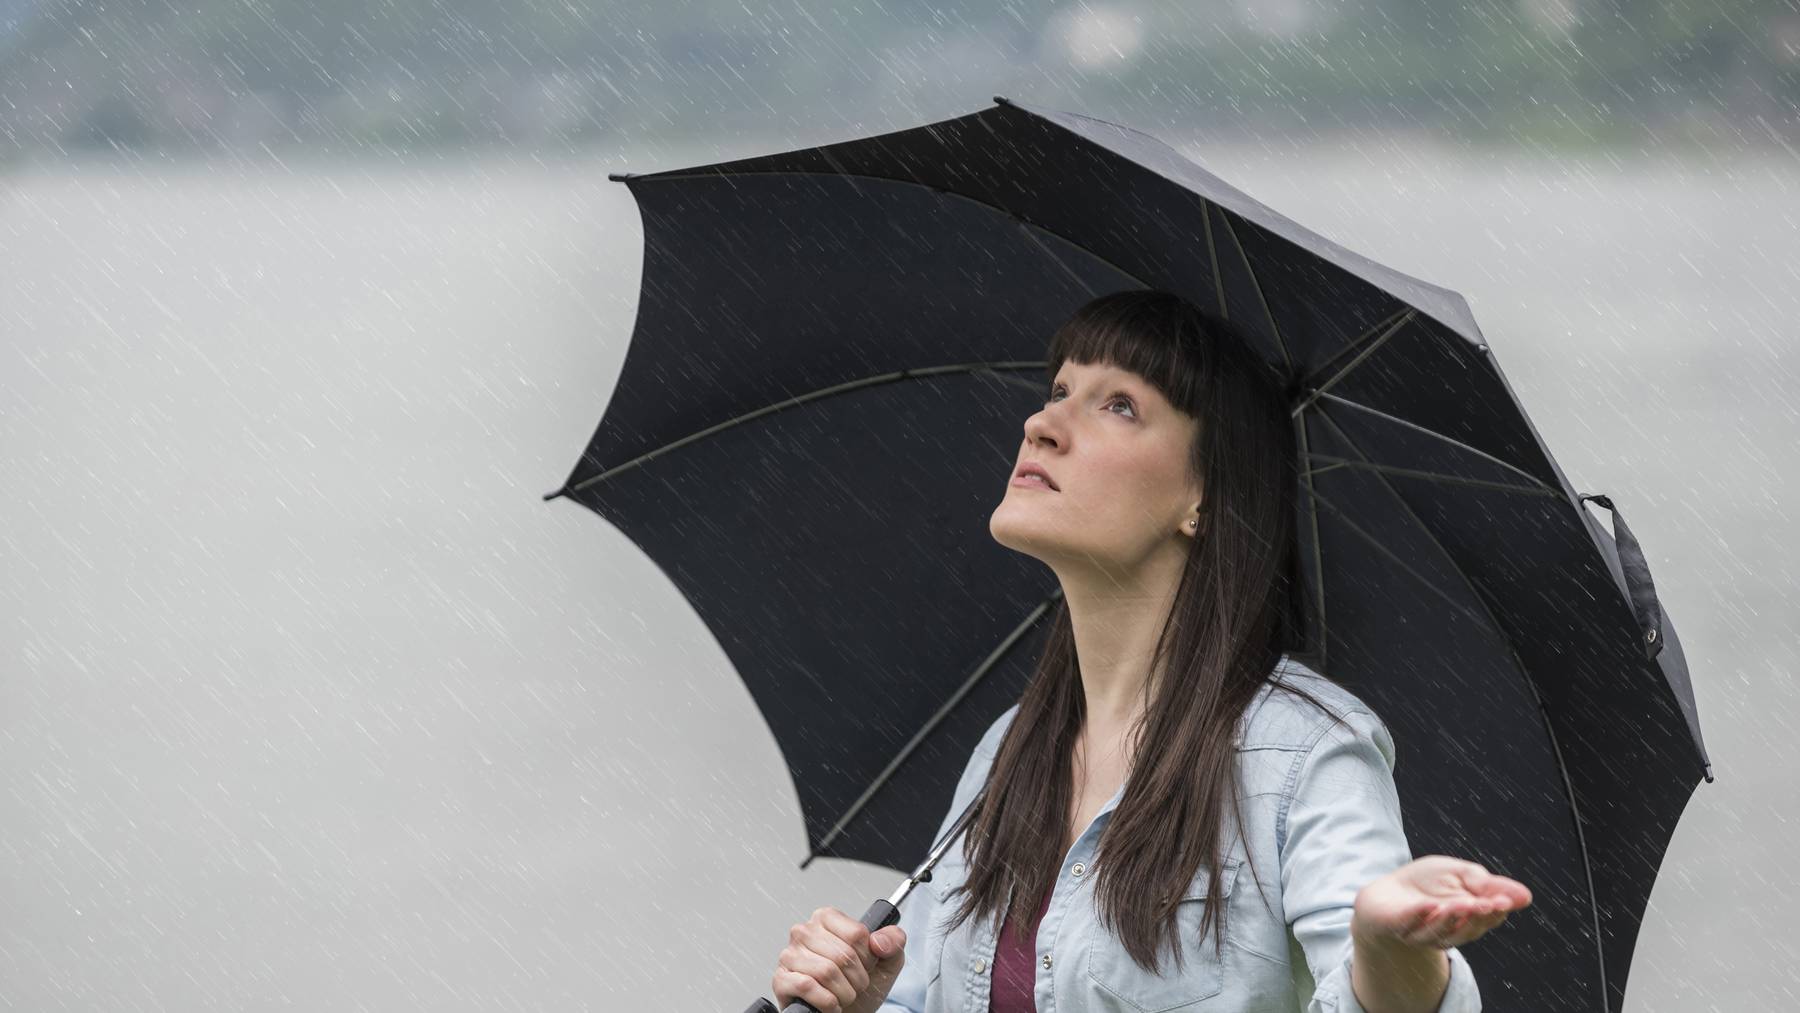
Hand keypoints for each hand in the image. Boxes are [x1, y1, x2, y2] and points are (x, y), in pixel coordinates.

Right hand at [771, 906, 906, 1012]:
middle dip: (857, 979)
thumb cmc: (860, 985)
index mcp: (827, 919)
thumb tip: (879, 941)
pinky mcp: (781, 979)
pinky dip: (826, 1001)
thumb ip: (893, 940)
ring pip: (826, 972)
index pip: (857, 934)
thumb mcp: (886, 960)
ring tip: (842, 995)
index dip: (868, 957)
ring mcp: (790, 955)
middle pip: (843, 955)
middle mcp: (804, 932)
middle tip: (855, 985)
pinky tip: (830, 1004)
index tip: (866, 965)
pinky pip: (806, 986)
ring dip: (843, 993)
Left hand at [1351, 856, 1531, 950]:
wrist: (1385, 892)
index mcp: (1466, 920)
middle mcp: (1447, 932)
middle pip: (1467, 930)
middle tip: (1487, 903)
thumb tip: (1525, 896)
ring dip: (1451, 917)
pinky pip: (1408, 924)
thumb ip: (1487, 884)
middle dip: (1477, 916)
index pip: (1487, 919)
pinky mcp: (1397, 927)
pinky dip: (1418, 915)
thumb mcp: (1460, 874)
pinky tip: (1428, 905)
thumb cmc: (1426, 883)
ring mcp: (1422, 933)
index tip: (1504, 901)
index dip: (1496, 911)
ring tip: (1461, 903)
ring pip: (1440, 931)